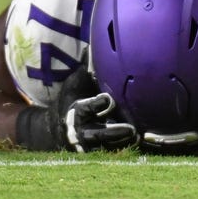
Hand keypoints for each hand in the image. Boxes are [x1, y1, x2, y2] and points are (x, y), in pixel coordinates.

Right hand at [16, 65, 136, 151]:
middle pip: (99, 134)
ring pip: (108, 146)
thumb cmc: (70, 100)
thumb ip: (85, 70)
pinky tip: (139, 142)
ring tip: (138, 137)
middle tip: (131, 129)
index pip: (88, 107)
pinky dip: (124, 148)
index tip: (108, 99)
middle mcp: (83, 130)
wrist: (57, 128)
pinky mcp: (99, 150)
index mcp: (77, 112)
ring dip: (123, 142)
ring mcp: (91, 144)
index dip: (98, 104)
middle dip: (114, 132)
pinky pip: (112, 151)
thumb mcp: (74, 84)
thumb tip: (91, 47)